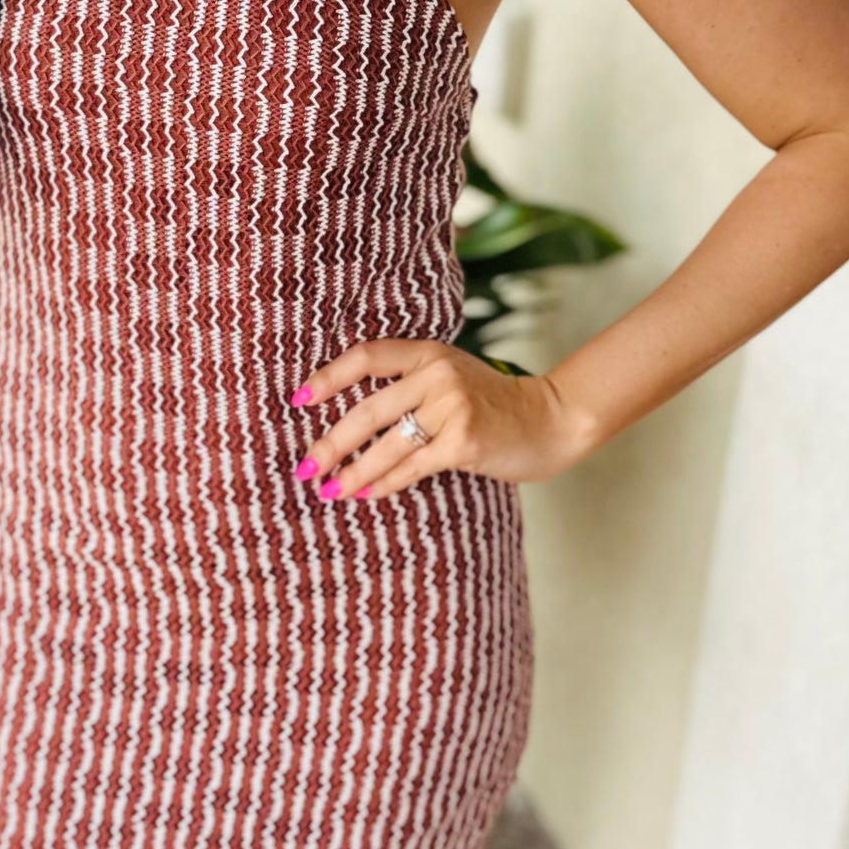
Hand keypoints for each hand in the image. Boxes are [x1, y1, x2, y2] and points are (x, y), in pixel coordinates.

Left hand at [290, 338, 600, 502]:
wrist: (550, 419)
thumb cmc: (492, 405)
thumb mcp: (451, 378)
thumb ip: (409, 386)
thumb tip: (349, 421)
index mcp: (428, 353)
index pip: (366, 357)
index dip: (328, 378)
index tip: (298, 401)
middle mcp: (437, 374)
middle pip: (366, 410)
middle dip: (330, 443)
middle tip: (305, 467)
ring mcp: (451, 406)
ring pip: (384, 445)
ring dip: (351, 472)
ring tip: (329, 490)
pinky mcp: (463, 440)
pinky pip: (410, 468)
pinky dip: (383, 484)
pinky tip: (364, 495)